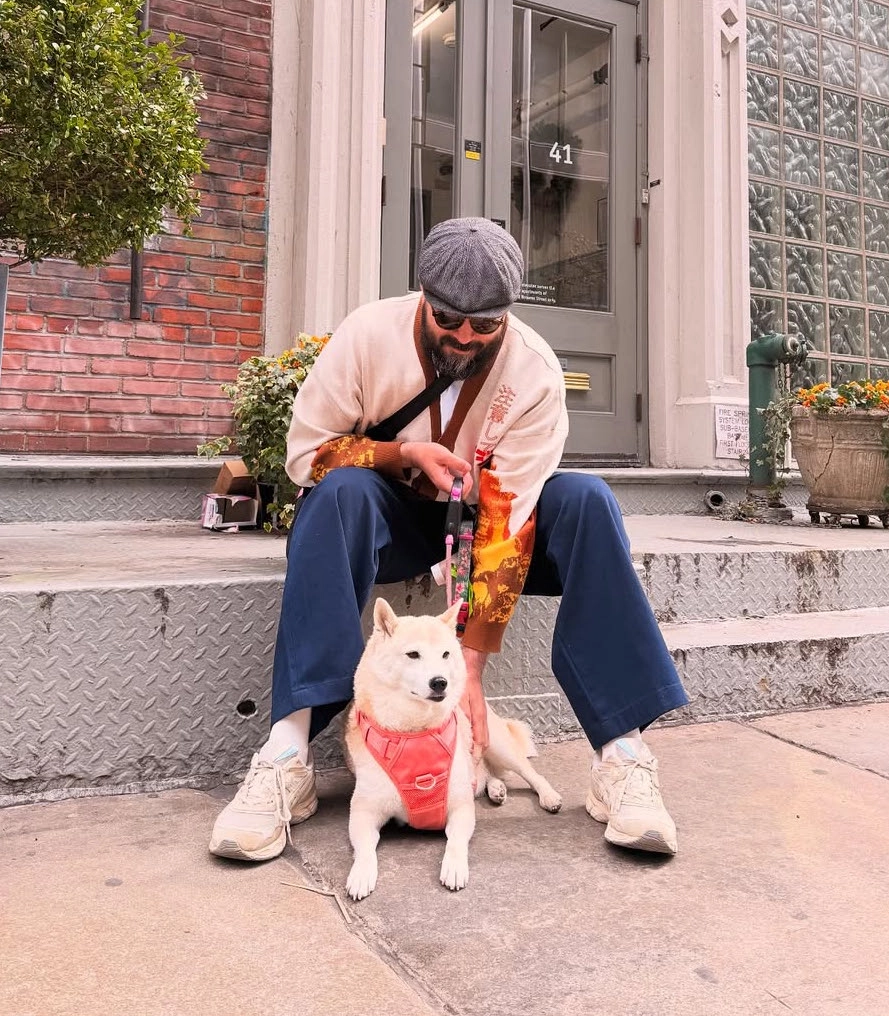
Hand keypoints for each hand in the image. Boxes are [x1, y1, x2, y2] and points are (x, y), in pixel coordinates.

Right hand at [401, 442, 472, 496]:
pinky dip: (462, 479)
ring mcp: (444, 483)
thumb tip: (467, 468)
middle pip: (461, 494)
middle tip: (466, 472)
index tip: (466, 474)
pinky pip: (457, 484)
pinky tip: (462, 471)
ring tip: (464, 471)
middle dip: (468, 483)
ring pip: (460, 490)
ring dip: (466, 481)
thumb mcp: (444, 455)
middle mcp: (443, 485)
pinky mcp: (446, 480)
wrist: (418, 454)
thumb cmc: (427, 454)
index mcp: (442, 482)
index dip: (466, 484)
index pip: (459, 493)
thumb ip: (457, 463)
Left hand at [459, 646, 488, 760]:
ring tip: (469, 763)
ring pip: (482, 739)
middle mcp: (481, 719)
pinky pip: (478, 732)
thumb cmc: (466, 683)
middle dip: (476, 758)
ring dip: (476, 751)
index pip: (481, 743)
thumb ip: (460, 715)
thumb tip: (456, 729)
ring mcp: (480, 717)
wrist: (472, 668)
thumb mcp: (460, 699)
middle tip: (469, 773)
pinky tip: (467, 745)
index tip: (471, 769)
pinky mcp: (477, 715)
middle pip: (483, 744)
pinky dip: (475, 742)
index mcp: (479, 718)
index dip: (475, 757)